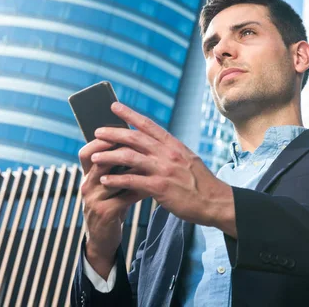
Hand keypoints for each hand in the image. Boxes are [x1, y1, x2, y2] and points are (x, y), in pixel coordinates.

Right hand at [78, 137, 146, 278]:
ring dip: (133, 169)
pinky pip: (125, 197)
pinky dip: (140, 189)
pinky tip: (153, 186)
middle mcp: (87, 185)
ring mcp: (93, 199)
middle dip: (119, 150)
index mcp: (87, 175)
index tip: (120, 129)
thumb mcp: (109, 184)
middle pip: (99, 160)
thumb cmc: (111, 204)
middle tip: (139, 142)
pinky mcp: (104, 213)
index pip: (87, 152)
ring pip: (113, 178)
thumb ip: (116, 166)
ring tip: (150, 161)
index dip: (101, 140)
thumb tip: (134, 141)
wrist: (102, 238)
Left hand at [91, 102, 236, 236]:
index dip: (130, 114)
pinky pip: (132, 181)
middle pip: (135, 137)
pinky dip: (116, 180)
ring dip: (109, 156)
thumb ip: (169, 152)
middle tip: (97, 131)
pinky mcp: (160, 188)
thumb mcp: (187, 159)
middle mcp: (168, 153)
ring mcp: (164, 170)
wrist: (215, 202)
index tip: (114, 106)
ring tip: (94, 158)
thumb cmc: (200, 183)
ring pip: (129, 157)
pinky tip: (104, 181)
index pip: (148, 124)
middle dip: (113, 133)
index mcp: (174, 145)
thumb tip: (153, 145)